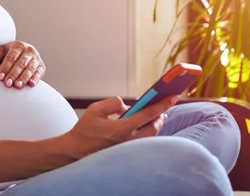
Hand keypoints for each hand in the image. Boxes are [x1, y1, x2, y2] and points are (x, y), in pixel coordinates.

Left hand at [0, 41, 45, 88]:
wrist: (24, 53)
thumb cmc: (10, 54)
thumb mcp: (2, 52)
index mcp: (18, 45)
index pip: (11, 57)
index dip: (5, 67)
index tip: (0, 77)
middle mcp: (29, 50)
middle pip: (21, 63)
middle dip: (14, 74)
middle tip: (8, 84)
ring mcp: (36, 58)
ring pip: (30, 68)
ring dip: (24, 78)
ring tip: (17, 86)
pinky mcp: (42, 66)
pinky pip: (39, 72)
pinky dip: (36, 78)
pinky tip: (31, 84)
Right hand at [60, 95, 178, 159]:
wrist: (77, 150)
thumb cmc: (85, 130)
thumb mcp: (95, 110)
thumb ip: (113, 103)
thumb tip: (127, 105)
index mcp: (122, 128)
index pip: (148, 114)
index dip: (162, 105)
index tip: (172, 97)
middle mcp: (128, 140)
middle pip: (154, 128)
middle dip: (161, 116)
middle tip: (165, 107)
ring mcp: (128, 148)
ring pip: (150, 136)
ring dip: (156, 125)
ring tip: (158, 116)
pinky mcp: (126, 151)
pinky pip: (143, 141)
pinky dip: (148, 132)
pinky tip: (147, 126)